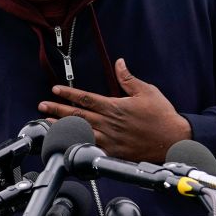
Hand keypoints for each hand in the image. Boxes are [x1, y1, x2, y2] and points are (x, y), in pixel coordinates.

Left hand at [38, 58, 191, 162]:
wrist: (173, 140)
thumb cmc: (162, 116)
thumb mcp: (147, 91)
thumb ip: (128, 78)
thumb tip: (119, 63)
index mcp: (115, 107)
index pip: (86, 98)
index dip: (68, 93)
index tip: (55, 90)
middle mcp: (109, 123)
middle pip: (77, 115)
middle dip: (57, 110)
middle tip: (42, 106)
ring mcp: (110, 139)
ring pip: (81, 132)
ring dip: (62, 128)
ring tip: (46, 125)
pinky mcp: (114, 152)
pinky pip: (91, 147)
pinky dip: (77, 144)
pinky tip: (67, 143)